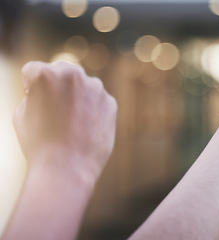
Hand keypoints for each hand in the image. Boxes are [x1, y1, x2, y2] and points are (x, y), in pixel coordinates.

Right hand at [13, 61, 116, 183]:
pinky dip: (93, 111)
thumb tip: (49, 88)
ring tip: (70, 124)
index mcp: (45, 74)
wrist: (67, 168)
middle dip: (57, 86)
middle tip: (55, 111)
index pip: (34, 70)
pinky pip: (98, 101)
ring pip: (83, 86)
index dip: (31, 88)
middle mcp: (73, 75)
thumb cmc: (39, 144)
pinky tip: (85, 129)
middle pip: (62, 71)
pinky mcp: (111, 102)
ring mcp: (95, 88)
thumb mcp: (22, 114)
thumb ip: (35, 94)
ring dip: (78, 97)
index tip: (35, 104)